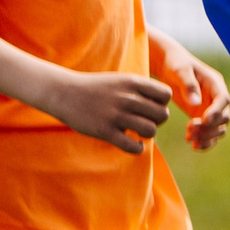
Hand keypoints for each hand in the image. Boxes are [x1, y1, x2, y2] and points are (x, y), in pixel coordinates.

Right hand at [42, 70, 172, 154]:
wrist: (64, 92)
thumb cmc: (98, 89)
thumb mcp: (122, 80)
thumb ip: (143, 91)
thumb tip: (164, 108)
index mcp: (132, 82)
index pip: (166, 95)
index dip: (161, 103)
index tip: (149, 107)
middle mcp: (126, 97)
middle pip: (163, 115)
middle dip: (156, 121)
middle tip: (143, 121)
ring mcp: (115, 115)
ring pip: (151, 131)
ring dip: (147, 135)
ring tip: (136, 132)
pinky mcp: (105, 131)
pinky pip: (133, 146)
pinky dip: (136, 148)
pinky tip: (131, 143)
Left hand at [155, 39, 229, 150]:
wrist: (168, 65)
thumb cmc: (175, 63)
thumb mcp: (180, 70)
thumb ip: (188, 85)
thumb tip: (196, 103)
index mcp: (215, 84)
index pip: (224, 100)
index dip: (217, 112)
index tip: (204, 120)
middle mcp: (217, 98)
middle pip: (224, 117)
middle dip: (209, 127)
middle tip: (189, 129)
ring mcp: (211, 108)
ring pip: (219, 128)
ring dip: (207, 136)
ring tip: (189, 139)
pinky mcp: (202, 116)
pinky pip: (210, 133)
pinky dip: (205, 141)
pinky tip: (193, 145)